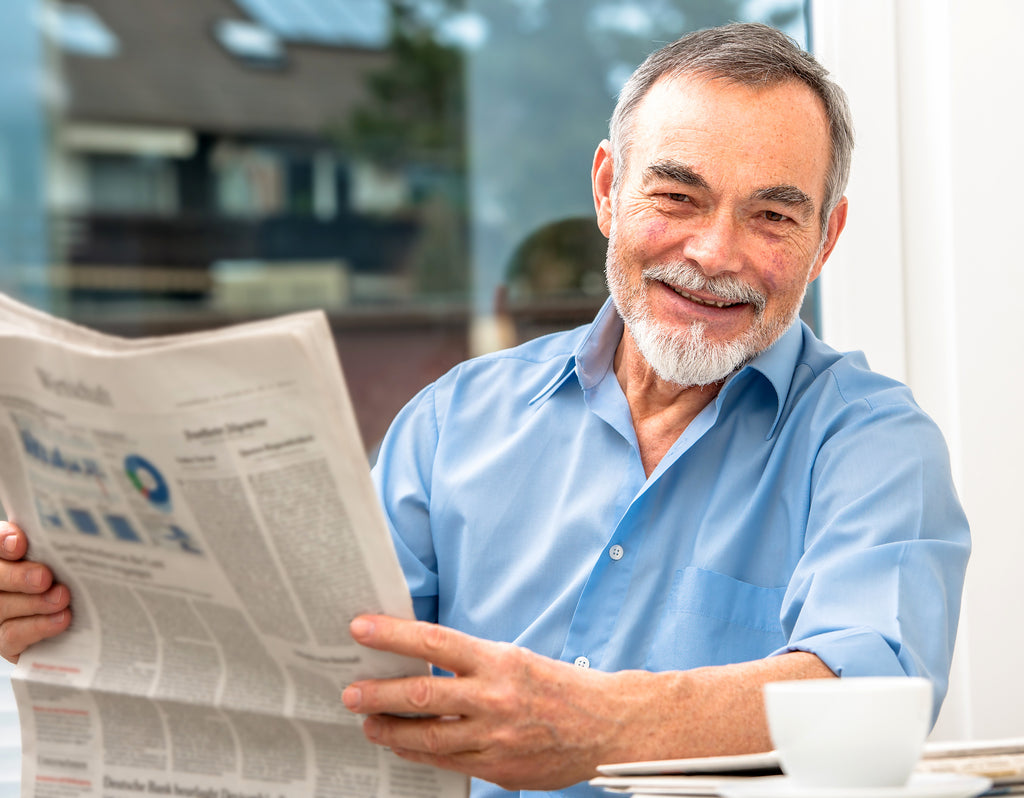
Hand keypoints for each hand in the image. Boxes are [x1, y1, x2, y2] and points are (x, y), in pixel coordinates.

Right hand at [0, 521, 70, 662]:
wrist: (83, 624)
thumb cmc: (76, 577)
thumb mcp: (69, 558)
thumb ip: (60, 547)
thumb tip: (69, 536)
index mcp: (9, 556)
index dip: (5, 540)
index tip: (20, 544)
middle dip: (18, 576)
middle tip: (44, 578)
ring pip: (2, 606)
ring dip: (34, 603)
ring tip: (62, 599)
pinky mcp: (8, 642)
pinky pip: (12, 635)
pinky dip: (37, 626)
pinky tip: (60, 619)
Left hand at [342, 614, 641, 790]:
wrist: (605, 727)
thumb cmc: (558, 687)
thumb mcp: (516, 659)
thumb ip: (472, 665)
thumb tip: (422, 663)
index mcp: (499, 660)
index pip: (435, 641)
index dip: (393, 634)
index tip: (361, 628)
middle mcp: (494, 697)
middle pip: (421, 693)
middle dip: (378, 693)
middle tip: (350, 692)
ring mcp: (494, 737)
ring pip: (427, 736)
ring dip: (391, 730)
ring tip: (369, 724)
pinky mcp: (497, 768)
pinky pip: (446, 762)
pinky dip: (419, 754)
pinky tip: (403, 747)